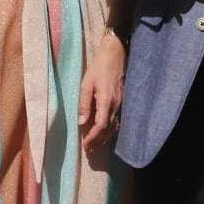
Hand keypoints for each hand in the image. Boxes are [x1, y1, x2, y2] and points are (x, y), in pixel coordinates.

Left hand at [79, 30, 125, 152]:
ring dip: (104, 137)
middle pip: (108, 129)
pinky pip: (117, 120)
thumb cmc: (99, 67)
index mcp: (106, 101)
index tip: (85, 145)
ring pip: (114, 126)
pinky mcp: (122, 100)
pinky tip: (104, 131)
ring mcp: (121, 103)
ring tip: (95, 144)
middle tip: (88, 150)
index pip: (101, 126)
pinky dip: (110, 129)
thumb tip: (81, 122)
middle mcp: (116, 105)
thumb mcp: (86, 83)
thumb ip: (84, 103)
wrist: (116, 54)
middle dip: (98, 141)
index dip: (93, 137)